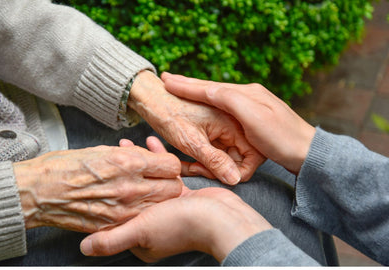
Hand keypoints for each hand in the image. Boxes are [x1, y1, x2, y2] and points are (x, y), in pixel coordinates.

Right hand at [13, 145, 182, 231]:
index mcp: (127, 163)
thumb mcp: (102, 150)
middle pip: (173, 189)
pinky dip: (140, 213)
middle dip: (168, 183)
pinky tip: (128, 205)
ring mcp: (123, 210)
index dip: (167, 164)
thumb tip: (146, 157)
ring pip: (160, 207)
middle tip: (157, 179)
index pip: (171, 165)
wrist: (39, 192)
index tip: (161, 165)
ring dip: (156, 199)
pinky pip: (140, 219)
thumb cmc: (64, 167)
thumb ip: (130, 155)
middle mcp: (130, 187)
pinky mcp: (114, 225)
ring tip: (143, 192)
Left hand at [80, 137, 270, 262]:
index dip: (107, 193)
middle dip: (120, 172)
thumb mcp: (141, 232)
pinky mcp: (183, 195)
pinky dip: (158, 159)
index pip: (117, 213)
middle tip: (111, 151)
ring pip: (146, 182)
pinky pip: (165, 175)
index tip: (98, 172)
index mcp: (141, 236)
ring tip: (127, 143)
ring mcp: (168, 208)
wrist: (222, 220)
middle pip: (131, 195)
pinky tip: (152, 143)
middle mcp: (153, 223)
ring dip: (138, 163)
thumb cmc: (181, 227)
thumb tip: (84, 248)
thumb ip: (112, 240)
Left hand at [128, 71, 264, 183]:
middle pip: (238, 159)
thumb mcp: (191, 141)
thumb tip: (234, 179)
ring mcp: (224, 129)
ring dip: (208, 166)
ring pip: (225, 158)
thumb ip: (214, 160)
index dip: (232, 171)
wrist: (151, 98)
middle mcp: (234, 125)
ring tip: (188, 166)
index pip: (249, 159)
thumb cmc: (169, 114)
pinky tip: (187, 161)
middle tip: (194, 169)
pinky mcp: (214, 132)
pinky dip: (203, 160)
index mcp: (235, 123)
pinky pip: (216, 152)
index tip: (207, 171)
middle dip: (217, 169)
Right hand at [161, 72, 315, 173]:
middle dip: (190, 84)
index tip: (167, 81)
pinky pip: (226, 107)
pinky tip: (206, 103)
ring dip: (198, 92)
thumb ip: (230, 100)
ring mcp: (252, 106)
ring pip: (218, 97)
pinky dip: (211, 104)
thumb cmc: (281, 136)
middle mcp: (249, 95)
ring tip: (181, 87)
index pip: (210, 87)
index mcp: (246, 94)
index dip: (188, 85)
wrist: (308, 151)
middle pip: (212, 89)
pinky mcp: (255, 118)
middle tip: (169, 79)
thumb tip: (208, 89)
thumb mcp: (253, 116)